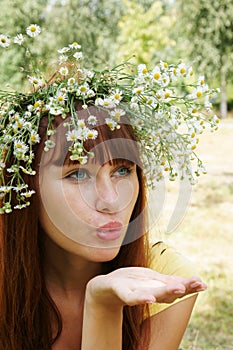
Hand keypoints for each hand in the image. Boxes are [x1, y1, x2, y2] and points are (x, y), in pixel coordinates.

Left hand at [85, 267, 206, 308]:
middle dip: (185, 288)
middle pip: (170, 292)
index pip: (177, 287)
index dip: (190, 286)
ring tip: (178, 288)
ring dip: (167, 292)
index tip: (203, 283)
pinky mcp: (124, 294)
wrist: (106, 288)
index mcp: (159, 289)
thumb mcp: (152, 278)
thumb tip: (187, 282)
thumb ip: (167, 281)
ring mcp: (139, 294)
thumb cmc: (131, 282)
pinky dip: (142, 298)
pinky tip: (150, 298)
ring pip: (155, 294)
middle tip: (198, 284)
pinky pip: (134, 297)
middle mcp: (152, 293)